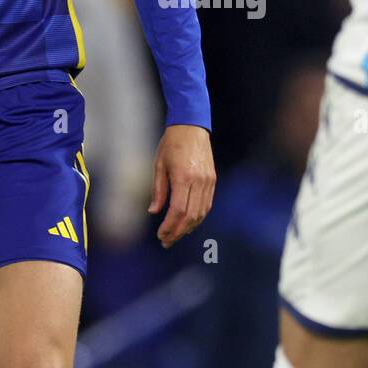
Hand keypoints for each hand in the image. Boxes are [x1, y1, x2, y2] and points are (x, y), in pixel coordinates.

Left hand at [149, 125, 215, 247]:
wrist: (191, 126)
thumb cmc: (171, 144)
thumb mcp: (159, 165)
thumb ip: (158, 190)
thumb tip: (154, 212)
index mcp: (183, 177)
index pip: (178, 210)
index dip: (169, 226)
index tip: (161, 235)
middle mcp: (198, 181)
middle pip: (190, 216)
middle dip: (178, 232)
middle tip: (166, 241)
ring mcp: (208, 181)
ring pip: (201, 213)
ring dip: (188, 227)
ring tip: (176, 235)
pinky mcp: (212, 180)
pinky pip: (207, 204)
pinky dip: (198, 217)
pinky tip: (188, 223)